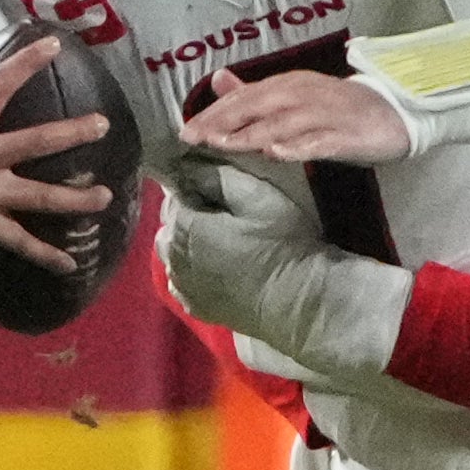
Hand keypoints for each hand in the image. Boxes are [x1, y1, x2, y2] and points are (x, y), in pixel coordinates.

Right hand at [0, 36, 113, 273]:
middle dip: (74, 133)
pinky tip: (70, 264)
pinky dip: (46, 255)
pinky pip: (21, 241)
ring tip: (107, 197)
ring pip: (41, 196)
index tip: (54, 45)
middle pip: (37, 141)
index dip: (26, 63)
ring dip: (77, 199)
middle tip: (104, 124)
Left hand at [157, 175, 410, 377]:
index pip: (175, 193)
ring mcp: (181, 284)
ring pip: (174, 252)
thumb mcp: (257, 196)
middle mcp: (171, 254)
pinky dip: (193, 270)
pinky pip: (183, 279)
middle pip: (171, 224)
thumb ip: (217, 175)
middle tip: (226, 217)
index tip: (221, 191)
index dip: (197, 188)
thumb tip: (188, 162)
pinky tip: (219, 269)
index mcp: (183, 224)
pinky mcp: (193, 306)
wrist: (297, 302)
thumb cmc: (281, 242)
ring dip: (189, 243)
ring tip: (223, 243)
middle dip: (190, 215)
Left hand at [179, 66, 410, 164]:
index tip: (186, 132)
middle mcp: (304, 94)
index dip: (215, 113)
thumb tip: (218, 81)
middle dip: (225, 121)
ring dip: (253, 133)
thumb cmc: (338, 109)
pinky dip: (298, 146)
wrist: (395, 113)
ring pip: (284, 123)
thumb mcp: (294, 97)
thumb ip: (255, 93)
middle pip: (260, 106)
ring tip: (224, 144)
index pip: (246, 97)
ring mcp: (327, 114)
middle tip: (195, 138)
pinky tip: (278, 153)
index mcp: (289, 85)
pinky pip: (319, 141)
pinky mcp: (347, 135)